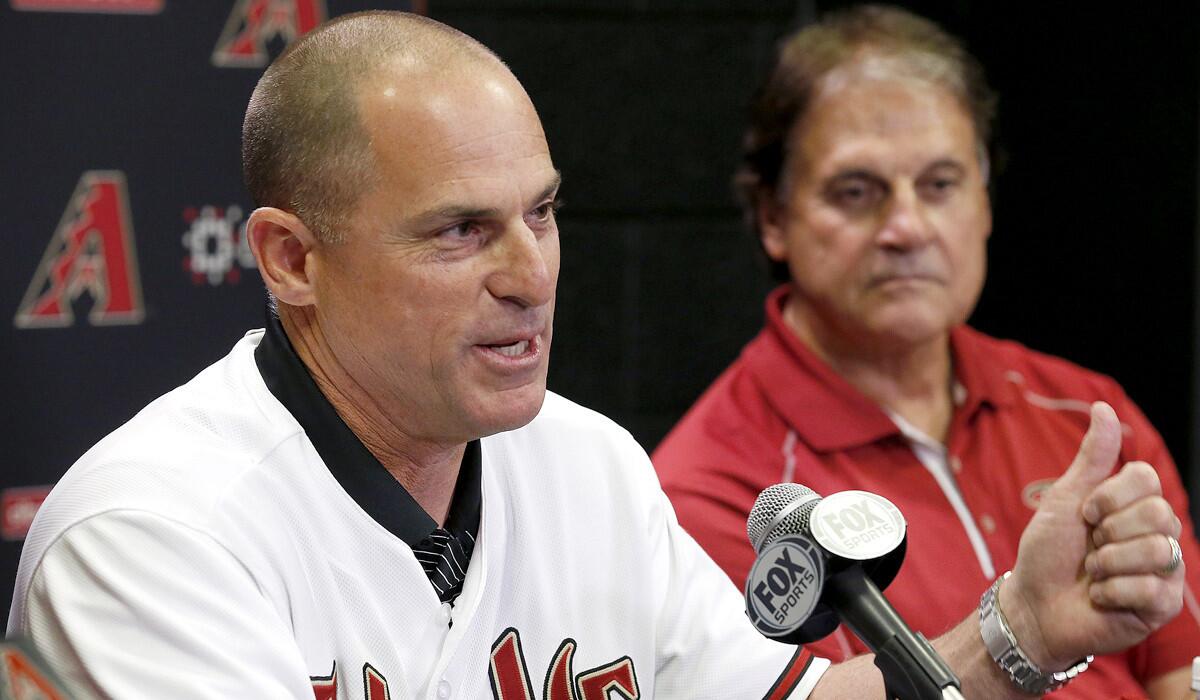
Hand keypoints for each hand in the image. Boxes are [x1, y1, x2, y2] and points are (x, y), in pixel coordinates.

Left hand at [1001, 401, 1183, 669]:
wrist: (1034, 604)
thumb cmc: (1048, 552)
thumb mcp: (1066, 498)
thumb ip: (1092, 457)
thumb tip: (1104, 407)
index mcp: (1134, 506)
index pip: (1147, 478)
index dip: (1110, 495)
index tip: (1085, 513)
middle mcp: (1156, 534)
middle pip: (1157, 512)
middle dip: (1108, 530)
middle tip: (1089, 546)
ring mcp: (1163, 570)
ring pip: (1156, 548)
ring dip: (1108, 562)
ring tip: (1093, 572)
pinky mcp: (1163, 605)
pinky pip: (1151, 588)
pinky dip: (1112, 591)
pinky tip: (1100, 596)